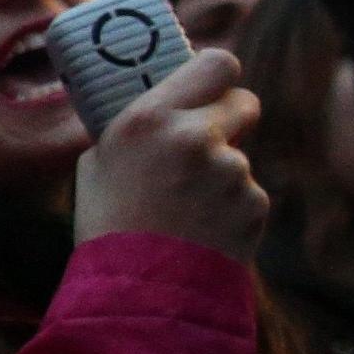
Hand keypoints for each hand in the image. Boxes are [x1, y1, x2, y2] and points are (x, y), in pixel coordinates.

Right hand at [73, 47, 267, 262]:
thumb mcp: (99, 161)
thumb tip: (151, 115)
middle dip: (231, 118)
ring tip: (187, 207)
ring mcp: (232, 171)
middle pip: (245, 101)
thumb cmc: (108, 224)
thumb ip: (135, 130)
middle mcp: (196, 135)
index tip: (210, 87)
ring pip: (240, 155)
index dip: (219, 75)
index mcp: (150, 117)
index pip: (217, 62)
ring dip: (221, 173)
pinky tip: (202, 227)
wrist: (140, 290)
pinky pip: (248, 192)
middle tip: (207, 141)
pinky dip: (231, 206)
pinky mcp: (255, 204)